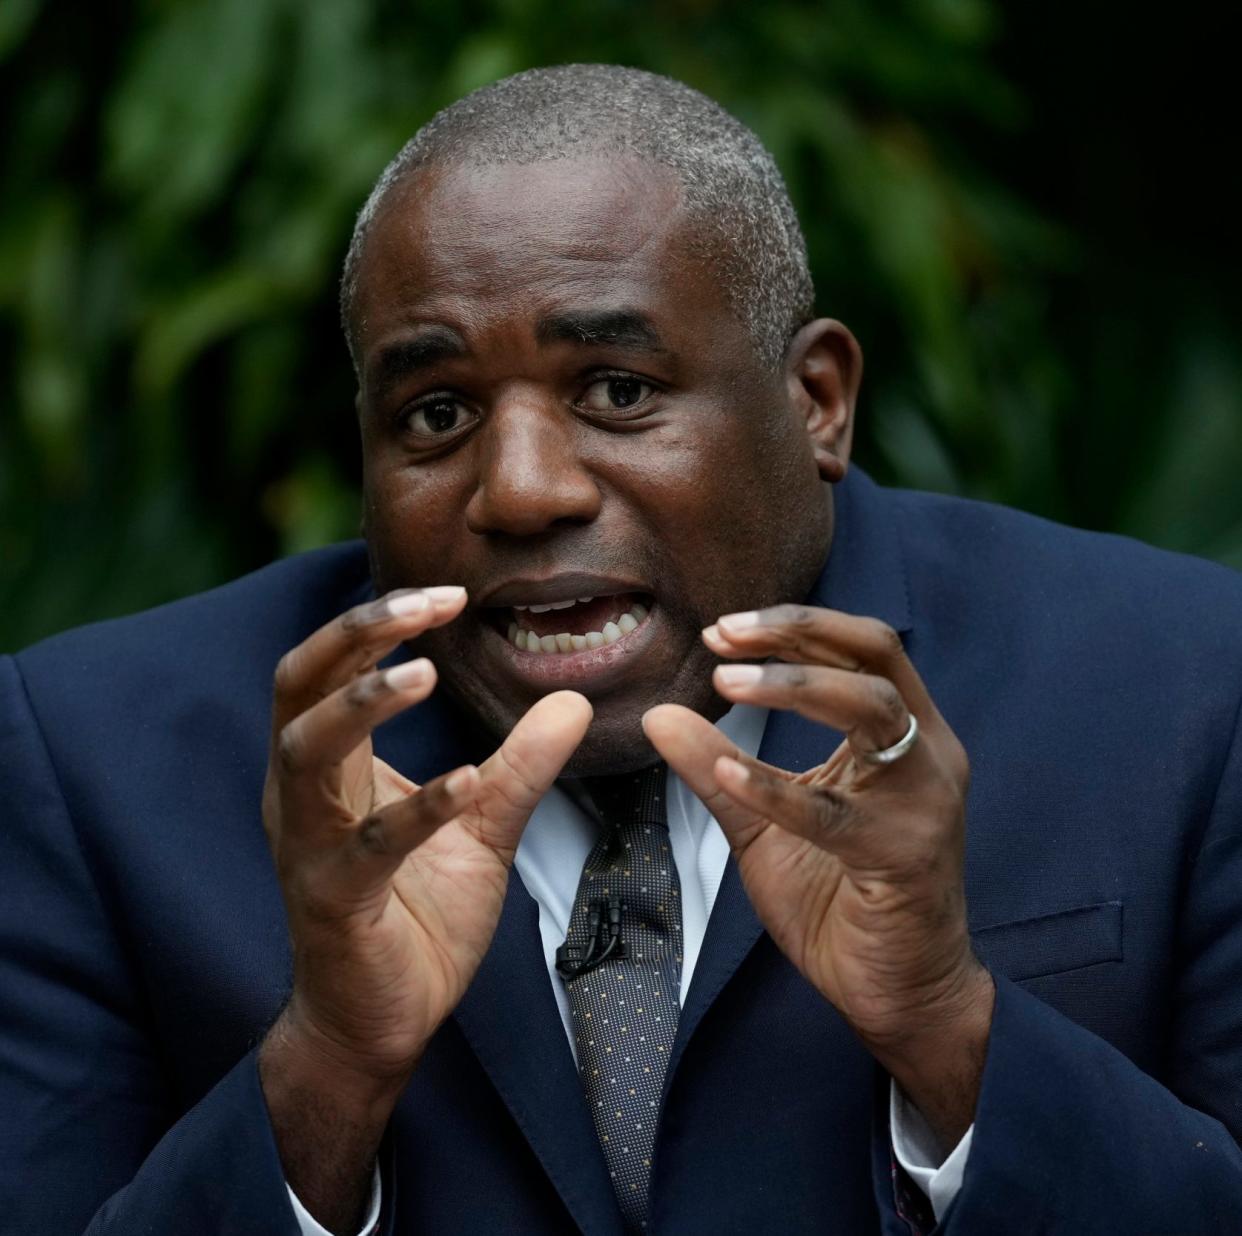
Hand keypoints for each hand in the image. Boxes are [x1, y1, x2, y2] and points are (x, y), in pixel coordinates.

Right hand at [259, 586, 590, 1230]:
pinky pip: (369, 847)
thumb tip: (573, 698)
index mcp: (329, 767)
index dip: (377, 623)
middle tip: (425, 603)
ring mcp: (309, 848)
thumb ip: (522, 763)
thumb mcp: (482, 824)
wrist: (378, 1021)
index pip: (329, 669)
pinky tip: (466, 782)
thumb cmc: (417, 913)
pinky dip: (418, 809)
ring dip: (362, 705)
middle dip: (354, 635)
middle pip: (297, 687)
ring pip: (308, 755)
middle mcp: (302, 795)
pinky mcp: (336, 903)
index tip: (448, 593)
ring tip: (423, 670)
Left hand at [643, 604, 992, 1147]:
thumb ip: (720, 767)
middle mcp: (925, 753)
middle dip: (796, 633)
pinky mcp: (905, 856)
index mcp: (902, 734)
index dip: (791, 629)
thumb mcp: (766, 822)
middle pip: (874, 654)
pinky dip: (778, 789)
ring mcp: (923, 801)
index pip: (859, 648)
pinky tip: (726, 776)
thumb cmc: (841, 900)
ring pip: (871, 710)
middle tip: (722, 636)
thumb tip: (659, 715)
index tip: (719, 631)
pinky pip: (836, 814)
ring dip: (793, 688)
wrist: (901, 993)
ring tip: (724, 683)